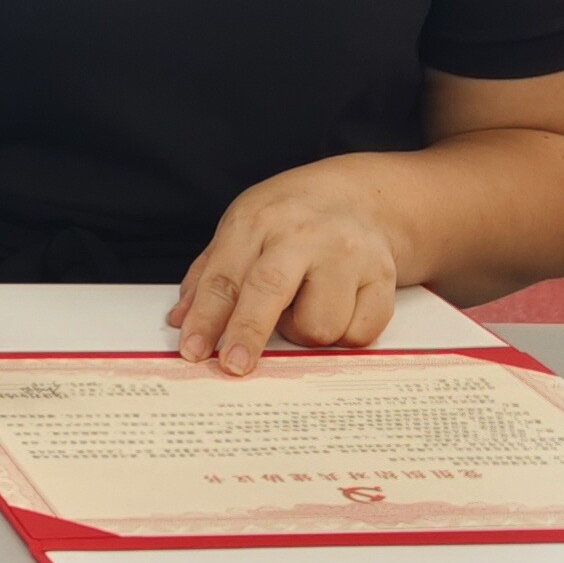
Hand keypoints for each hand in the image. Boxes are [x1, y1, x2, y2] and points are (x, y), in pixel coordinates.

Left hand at [171, 159, 408, 373]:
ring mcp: (347, 254)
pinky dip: (345, 335)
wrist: (362, 196)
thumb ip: (210, 275)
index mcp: (257, 221)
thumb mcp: (242, 229)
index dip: (206, 319)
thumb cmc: (291, 219)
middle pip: (270, 291)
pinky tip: (339, 309)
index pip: (224, 277)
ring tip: (305, 306)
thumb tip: (180, 322)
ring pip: (319, 326)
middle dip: (249, 333)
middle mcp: (303, 234)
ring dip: (306, 332)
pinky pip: (359, 334)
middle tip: (234, 366)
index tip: (193, 351)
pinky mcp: (383, 276)